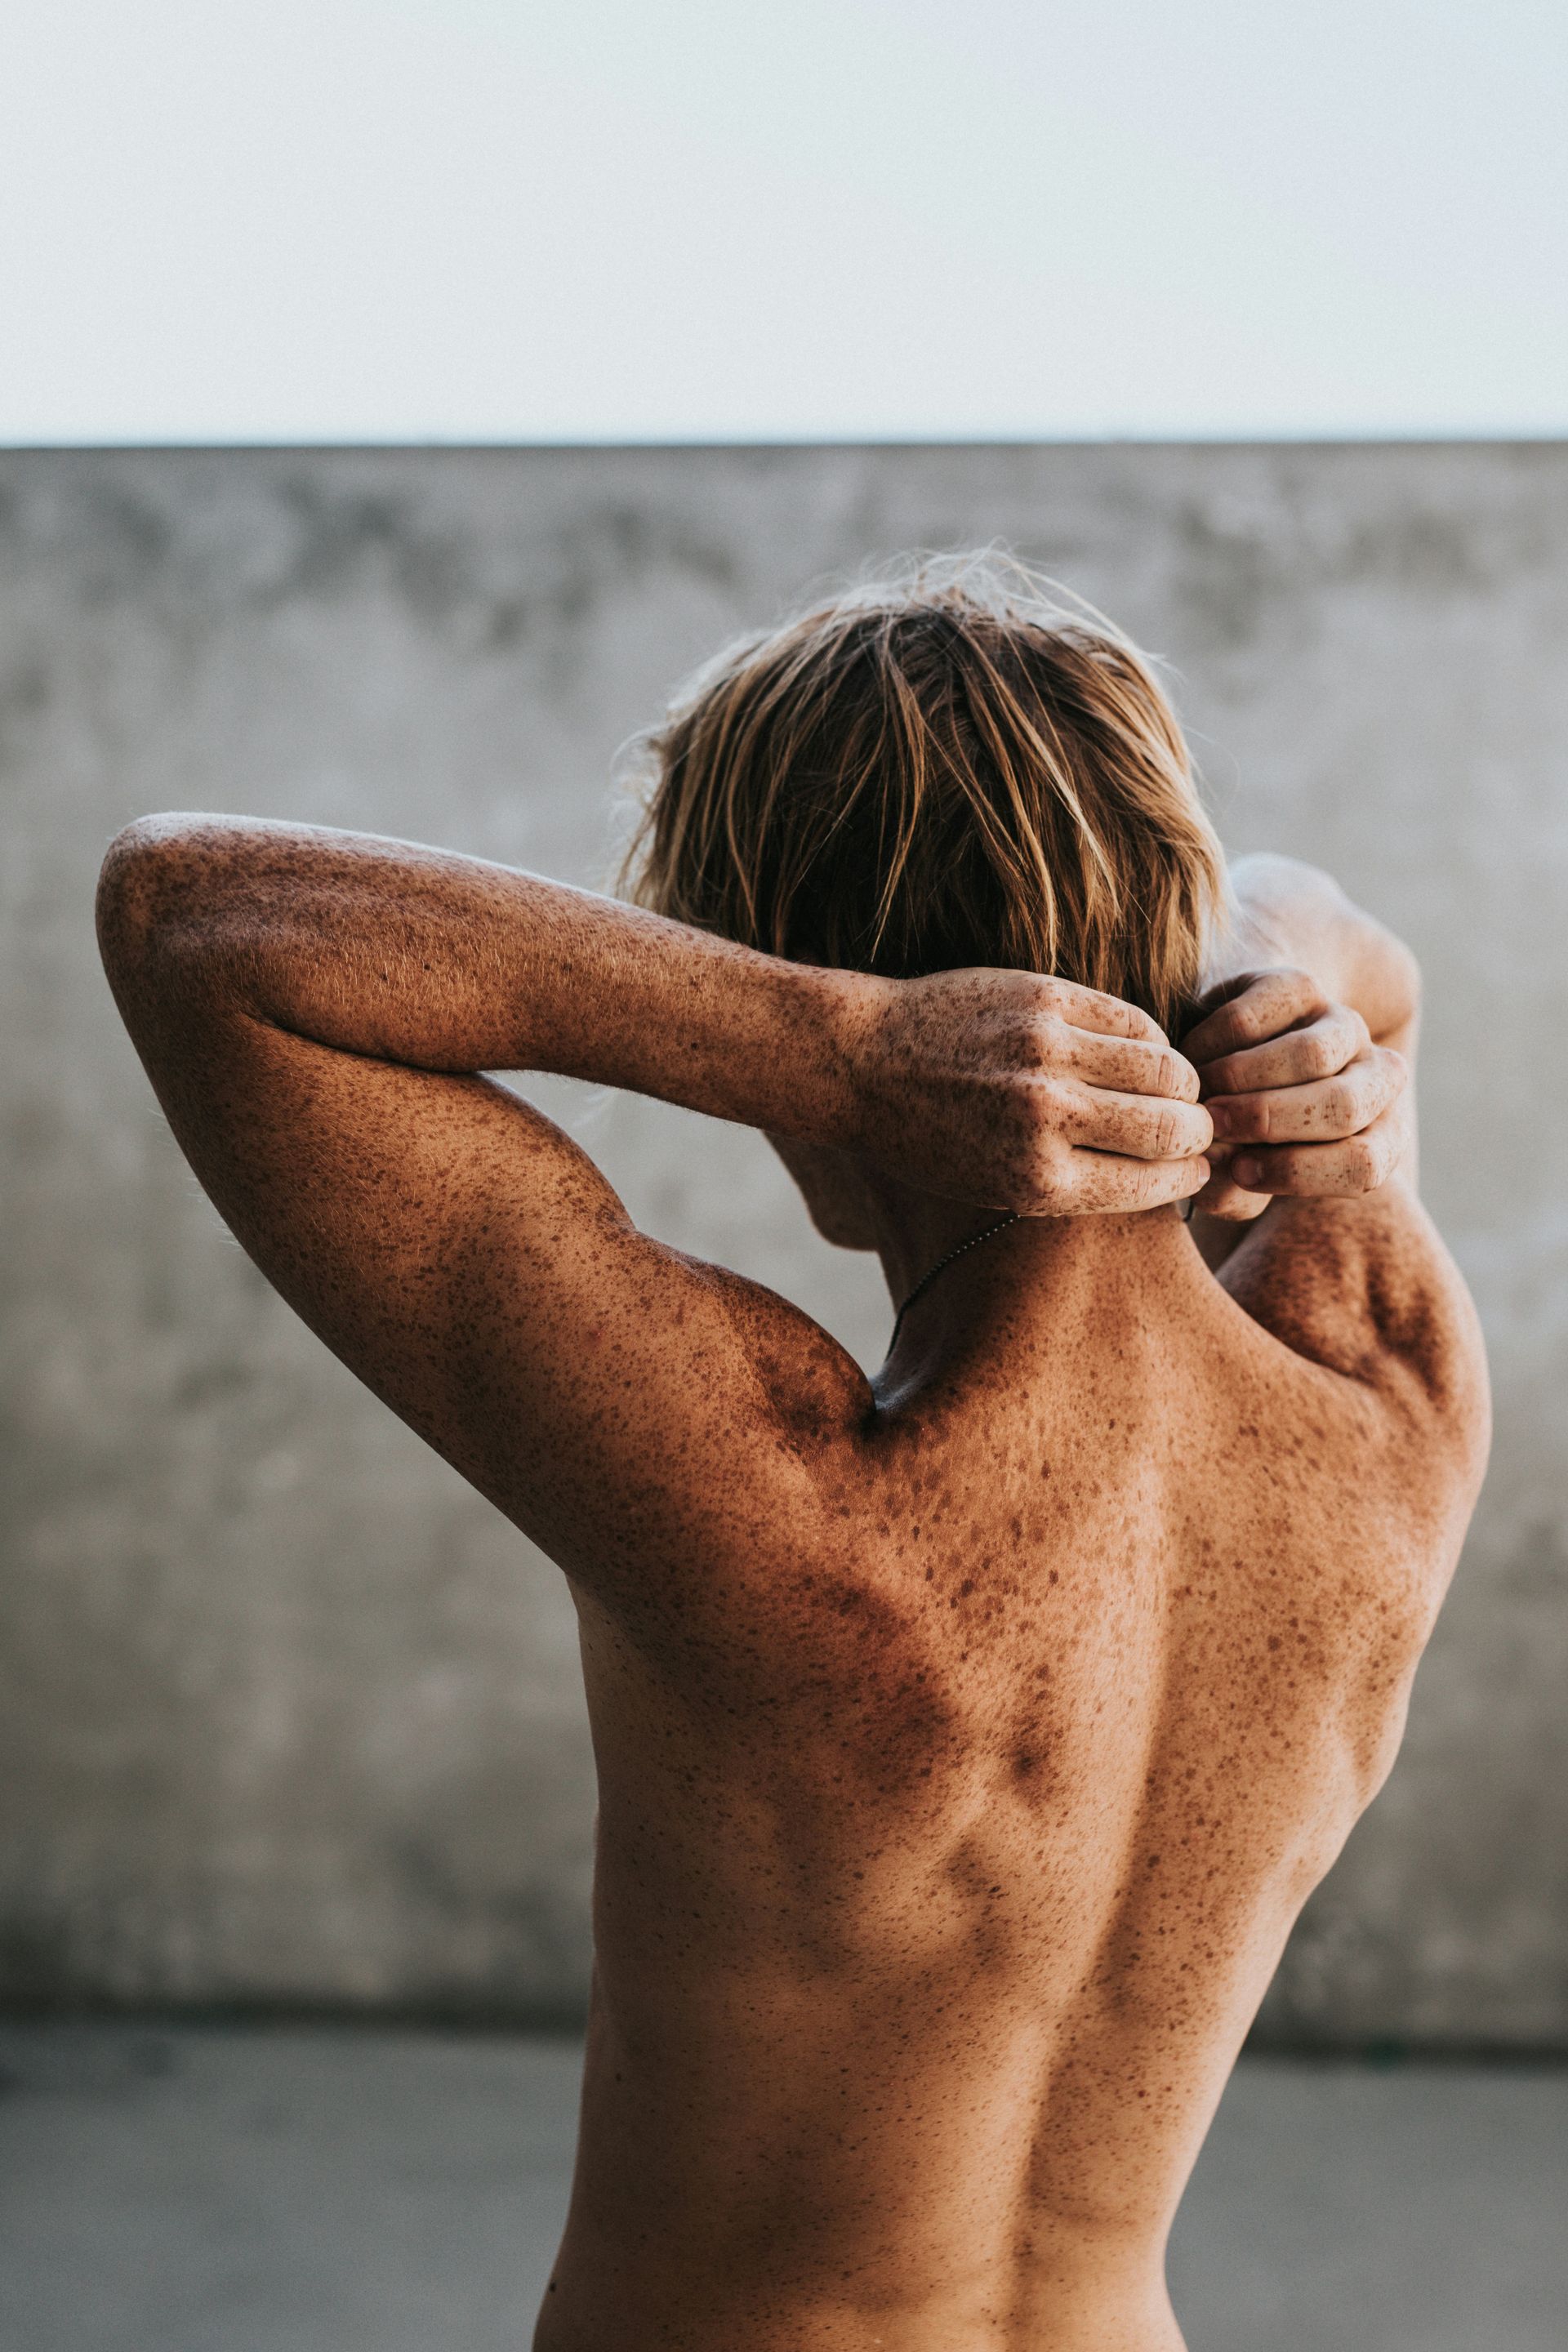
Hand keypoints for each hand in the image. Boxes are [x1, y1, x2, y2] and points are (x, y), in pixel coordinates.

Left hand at [849, 968, 1213, 1214]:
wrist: (864, 1063)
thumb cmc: (932, 1137)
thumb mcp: (997, 1187)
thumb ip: (1078, 1182)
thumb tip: (1166, 1169)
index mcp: (1039, 1180)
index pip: (1155, 1181)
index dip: (1189, 1174)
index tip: (1196, 1167)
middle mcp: (1048, 1116)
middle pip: (1174, 1125)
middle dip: (1199, 1129)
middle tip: (1195, 1124)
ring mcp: (1047, 1051)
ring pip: (1165, 1066)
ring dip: (1181, 1081)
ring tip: (1172, 1087)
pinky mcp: (1044, 997)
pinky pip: (1132, 1019)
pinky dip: (1149, 1038)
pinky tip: (1138, 1049)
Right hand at [1180, 967, 1409, 1219]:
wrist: (1243, 1049)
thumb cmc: (1245, 1133)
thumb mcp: (1246, 1170)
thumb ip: (1230, 1189)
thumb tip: (1212, 1167)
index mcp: (1382, 1132)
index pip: (1364, 1164)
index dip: (1297, 1173)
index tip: (1239, 1173)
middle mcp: (1377, 1075)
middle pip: (1344, 1107)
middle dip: (1269, 1122)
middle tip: (1210, 1127)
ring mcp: (1342, 1024)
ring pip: (1311, 1056)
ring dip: (1241, 1082)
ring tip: (1199, 1098)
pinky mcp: (1298, 985)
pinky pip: (1255, 1018)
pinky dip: (1212, 1045)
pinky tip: (1189, 1062)